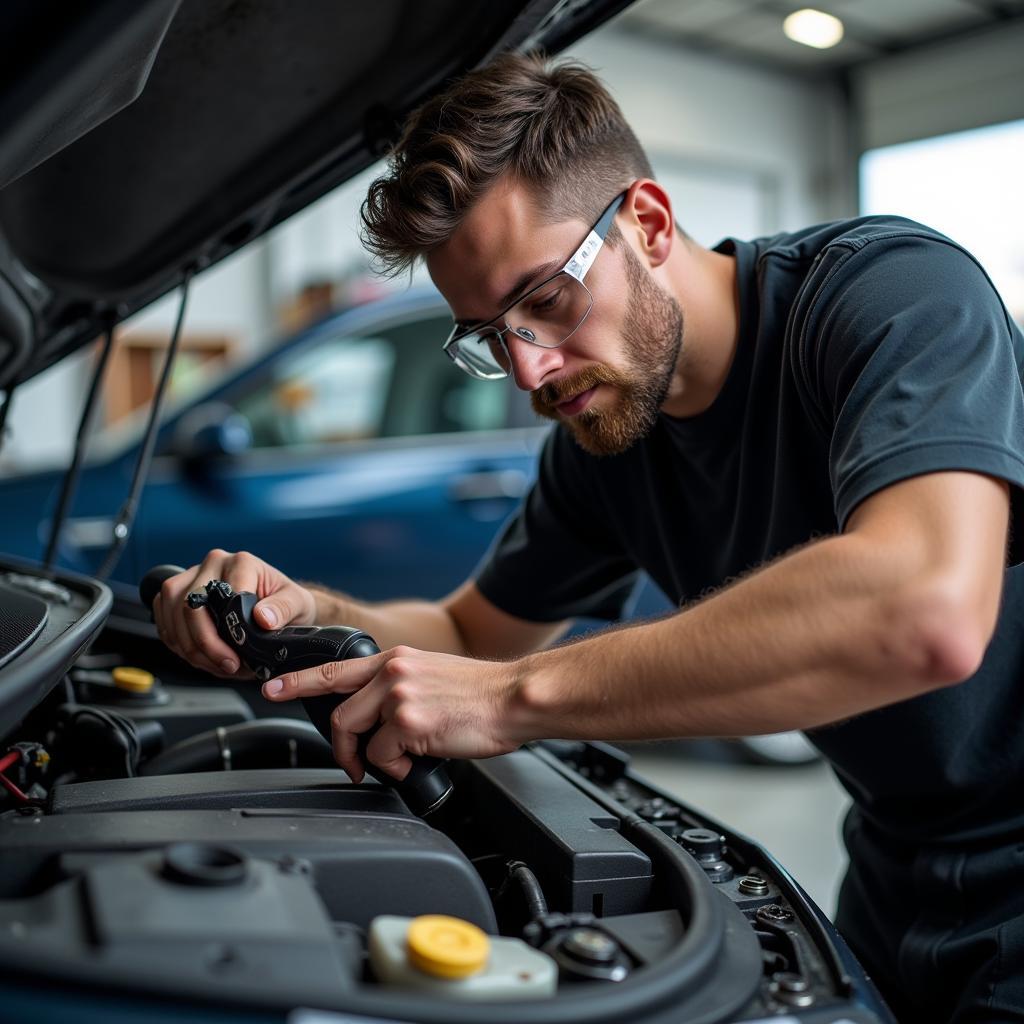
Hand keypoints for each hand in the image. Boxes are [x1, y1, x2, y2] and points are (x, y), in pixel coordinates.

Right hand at [152, 549, 316, 676]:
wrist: (281, 604)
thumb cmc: (287, 602)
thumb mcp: (297, 603)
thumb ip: (283, 608)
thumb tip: (263, 618)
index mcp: (241, 563)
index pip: (221, 596)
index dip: (224, 633)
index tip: (236, 657)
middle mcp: (213, 565)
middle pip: (190, 606)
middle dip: (205, 645)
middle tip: (225, 666)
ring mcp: (192, 577)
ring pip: (173, 615)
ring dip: (189, 648)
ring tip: (215, 665)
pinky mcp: (178, 593)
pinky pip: (165, 620)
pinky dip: (178, 644)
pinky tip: (199, 656)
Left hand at [260, 645, 521, 780]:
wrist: (516, 698)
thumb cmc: (482, 696)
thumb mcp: (432, 677)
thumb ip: (400, 689)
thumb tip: (381, 724)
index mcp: (396, 659)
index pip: (333, 668)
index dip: (297, 681)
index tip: (272, 688)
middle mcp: (392, 672)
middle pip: (339, 713)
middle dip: (341, 746)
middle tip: (354, 764)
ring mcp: (398, 694)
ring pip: (357, 734)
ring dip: (373, 758)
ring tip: (399, 761)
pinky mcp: (408, 720)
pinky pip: (383, 756)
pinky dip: (397, 768)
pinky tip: (420, 759)